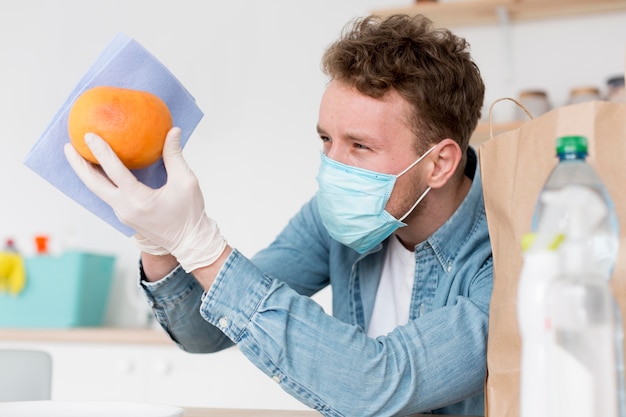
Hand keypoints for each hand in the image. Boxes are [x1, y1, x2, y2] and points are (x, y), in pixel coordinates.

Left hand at [64, 127, 226, 271]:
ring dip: (86, 173)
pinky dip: (100, 181)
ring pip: (97, 191)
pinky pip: (107, 195)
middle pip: (93, 184)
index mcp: (139, 200)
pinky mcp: (125, 216)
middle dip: (78, 165)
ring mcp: (123, 214)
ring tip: (77, 155)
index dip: (101, 151)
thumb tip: (172, 131)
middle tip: (69, 146)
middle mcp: (126, 208)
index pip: (114, 172)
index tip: (89, 135)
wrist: (189, 242)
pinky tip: (100, 169)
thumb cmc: (190, 214)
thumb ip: (175, 156)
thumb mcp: (186, 182)